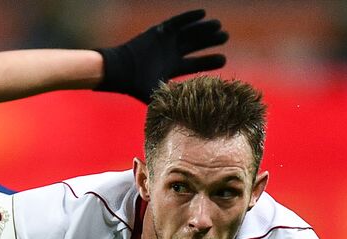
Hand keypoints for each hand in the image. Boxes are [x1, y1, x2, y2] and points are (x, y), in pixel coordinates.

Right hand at [95, 9, 227, 101]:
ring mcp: (165, 41)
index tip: (223, 60)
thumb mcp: (159, 95)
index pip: (195, 64)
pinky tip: (203, 13)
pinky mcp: (159, 31)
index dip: (209, 62)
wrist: (120, 71)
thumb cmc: (136, 86)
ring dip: (203, 29)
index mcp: (172, 68)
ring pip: (189, 32)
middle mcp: (170, 53)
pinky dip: (189, 17)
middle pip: (195, 45)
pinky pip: (177, 22)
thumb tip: (191, 116)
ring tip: (219, 26)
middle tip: (225, 38)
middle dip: (210, 42)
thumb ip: (174, 101)